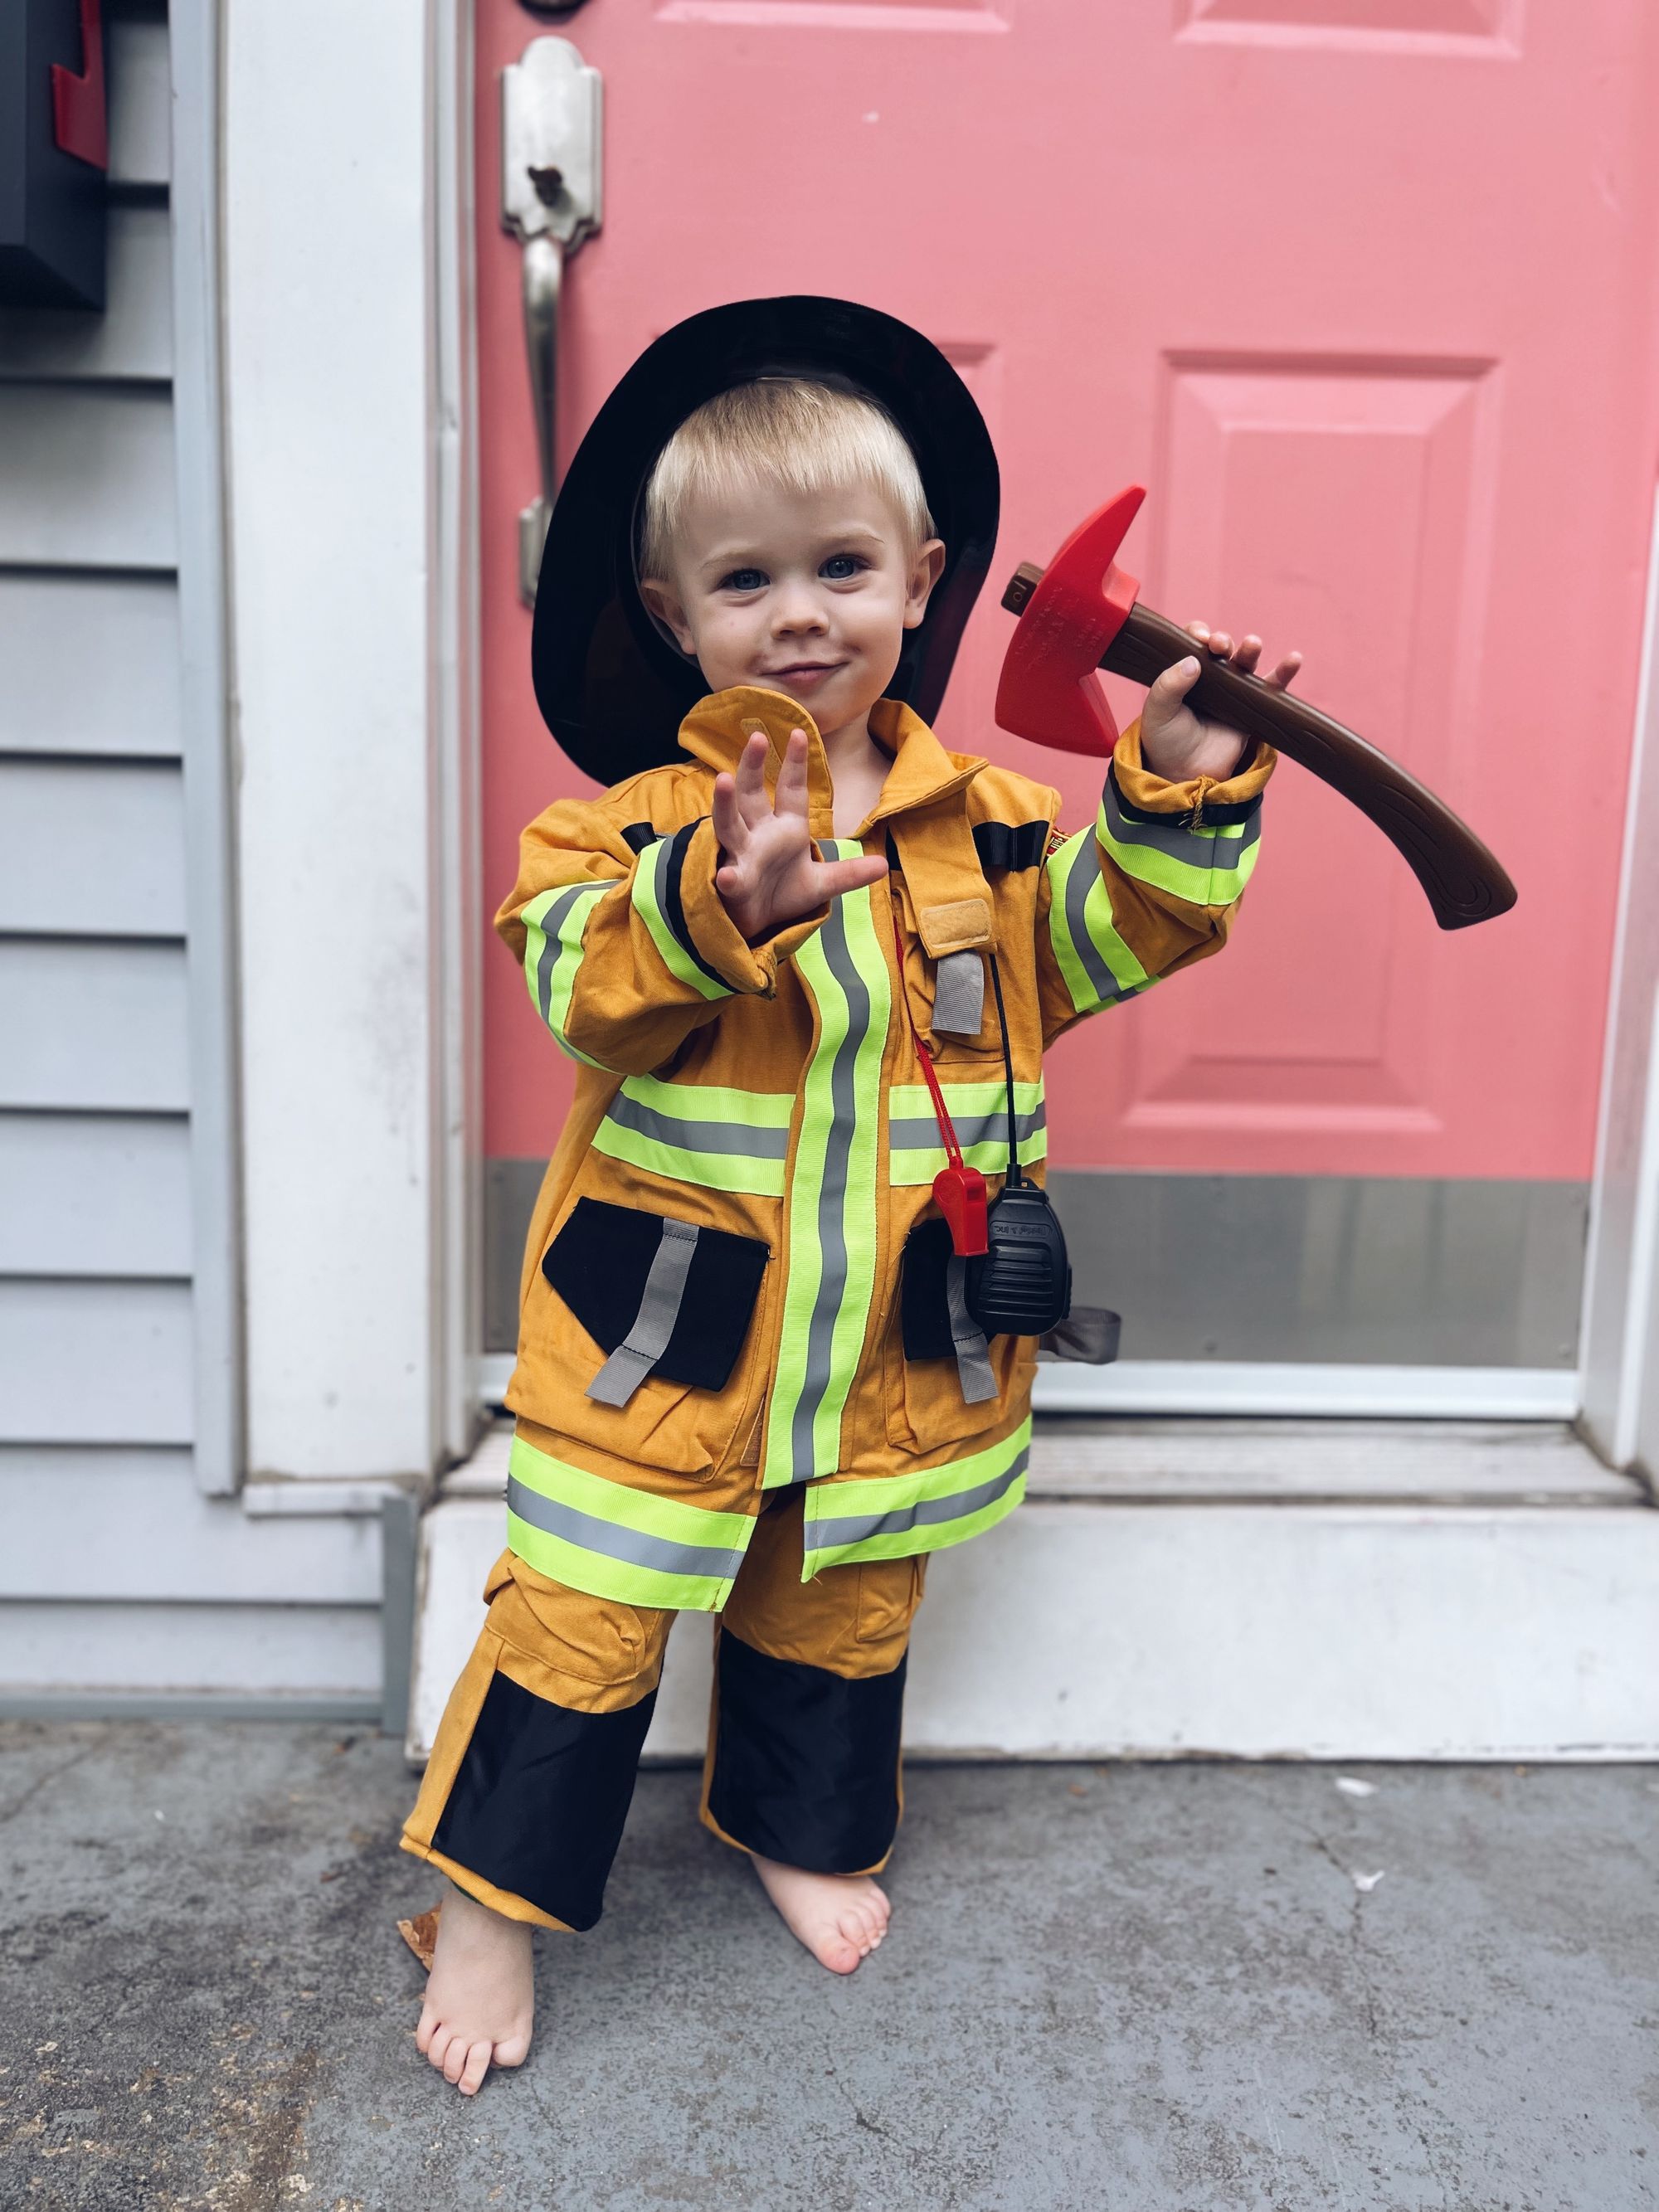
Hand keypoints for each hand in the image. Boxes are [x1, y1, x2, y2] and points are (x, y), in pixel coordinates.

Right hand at [712, 729, 887, 943]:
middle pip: (752, 793)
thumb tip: (883, 865)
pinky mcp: (732, 884)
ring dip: (726, 803)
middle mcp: (759, 834)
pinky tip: (727, 877)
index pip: (791, 789)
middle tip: (759, 738)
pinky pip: (729, 877)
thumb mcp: (822, 884)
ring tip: (724, 780)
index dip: (795, 763)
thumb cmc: (782, 895)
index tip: (800, 733)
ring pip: (729, 823)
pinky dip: (728, 877)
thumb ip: (849, 873)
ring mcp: (742, 855)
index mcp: (785, 828)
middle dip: (753, 766)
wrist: (758, 925)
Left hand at [1139, 619, 1302, 782]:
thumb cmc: (1166, 741)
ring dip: (1250, 649)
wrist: (1185, 774)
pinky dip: (1284, 673)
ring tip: (1252, 644)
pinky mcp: (1252, 707)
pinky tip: (1294, 660)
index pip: (1192, 642)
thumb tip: (1193, 661)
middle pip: (1221, 647)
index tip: (1200, 638)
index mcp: (1183, 671)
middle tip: (1219, 645)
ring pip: (1245, 662)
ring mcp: (1232, 690)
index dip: (1197, 633)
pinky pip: (1271, 688)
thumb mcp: (1158, 713)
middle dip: (1222, 641)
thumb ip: (1167, 686)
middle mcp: (1209, 676)